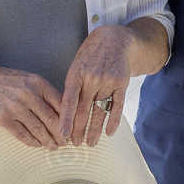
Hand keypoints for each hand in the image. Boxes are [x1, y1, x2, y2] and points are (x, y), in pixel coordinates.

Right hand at [0, 65, 63, 148]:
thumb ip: (45, 93)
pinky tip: (37, 145)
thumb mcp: (29, 80)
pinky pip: (22, 134)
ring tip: (53, 147)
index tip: (73, 129)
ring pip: (38, 128)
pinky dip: (31, 141)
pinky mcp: (4, 118)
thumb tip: (64, 111)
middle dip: (61, 133)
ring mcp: (15, 106)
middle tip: (66, 142)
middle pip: (51, 118)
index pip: (60, 103)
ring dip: (47, 140)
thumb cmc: (7, 82)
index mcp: (38, 83)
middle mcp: (29, 94)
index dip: (69, 119)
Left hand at [57, 25, 136, 147]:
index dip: (65, 119)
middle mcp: (92, 78)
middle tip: (75, 143)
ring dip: (95, 130)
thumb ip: (72, 87)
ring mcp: (108, 81)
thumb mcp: (77, 65)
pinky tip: (109, 133)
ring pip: (99, 111)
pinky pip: (117, 106)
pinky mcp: (121, 83)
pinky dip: (113, 121)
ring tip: (91, 143)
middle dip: (79, 129)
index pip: (69, 101)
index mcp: (76, 74)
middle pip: (84, 110)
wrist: (114, 39)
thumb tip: (65, 113)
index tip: (62, 134)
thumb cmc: (91, 55)